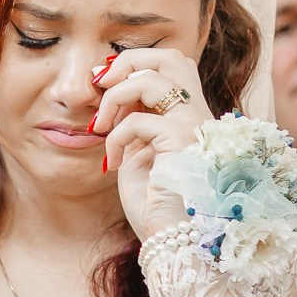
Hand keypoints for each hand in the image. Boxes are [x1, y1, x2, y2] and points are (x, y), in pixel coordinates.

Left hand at [92, 48, 213, 241]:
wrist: (173, 239)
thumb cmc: (156, 206)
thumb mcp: (139, 156)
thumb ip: (133, 126)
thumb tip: (112, 99)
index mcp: (187, 117)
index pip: (169, 67)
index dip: (134, 65)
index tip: (101, 83)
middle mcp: (196, 116)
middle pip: (171, 57)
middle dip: (129, 61)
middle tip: (100, 84)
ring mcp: (193, 126)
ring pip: (152, 78)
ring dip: (114, 97)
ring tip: (100, 126)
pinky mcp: (182, 141)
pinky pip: (138, 121)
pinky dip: (115, 137)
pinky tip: (113, 161)